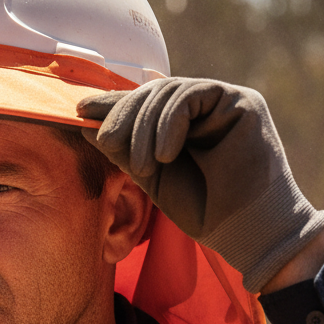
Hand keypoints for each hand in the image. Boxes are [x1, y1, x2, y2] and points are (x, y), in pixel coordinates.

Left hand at [77, 78, 323, 291]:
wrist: (244, 231)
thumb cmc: (203, 211)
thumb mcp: (150, 177)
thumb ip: (123, 150)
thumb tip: (85, 122)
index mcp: (180, 125)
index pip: (142, 104)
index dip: (111, 104)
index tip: (79, 110)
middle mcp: (202, 109)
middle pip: (150, 93)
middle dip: (122, 117)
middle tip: (106, 142)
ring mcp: (222, 102)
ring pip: (167, 92)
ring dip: (144, 127)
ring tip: (142, 167)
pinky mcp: (240, 101)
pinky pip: (191, 95)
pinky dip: (170, 122)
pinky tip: (165, 154)